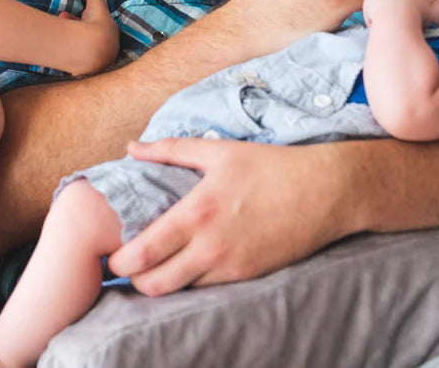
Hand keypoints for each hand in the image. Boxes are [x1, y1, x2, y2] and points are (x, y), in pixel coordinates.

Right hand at [56, 0, 119, 75]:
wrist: (88, 50)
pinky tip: (60, 51)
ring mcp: (98, 61)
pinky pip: (78, 60)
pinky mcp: (87, 70)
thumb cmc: (95, 25)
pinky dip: (69, 53)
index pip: (100, 24)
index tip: (76, 13)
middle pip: (91, 37)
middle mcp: (107, 49)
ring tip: (58, 32)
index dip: (87, 17)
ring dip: (71, 38)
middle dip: (76, 26)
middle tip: (62, 18)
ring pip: (84, 48)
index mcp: (112, 35)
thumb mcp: (95, 4)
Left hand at [106, 138, 344, 294]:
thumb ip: (170, 150)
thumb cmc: (271, 166)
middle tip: (129, 266)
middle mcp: (210, 245)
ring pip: (179, 291)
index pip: (143, 252)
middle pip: (154, 283)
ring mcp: (230, 265)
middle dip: (135, 279)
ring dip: (162, 283)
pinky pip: (207, 289)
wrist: (326, 191)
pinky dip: (191, 282)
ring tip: (155, 266)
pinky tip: (189, 264)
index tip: (112, 254)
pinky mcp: (248, 276)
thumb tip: (132, 148)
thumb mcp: (219, 150)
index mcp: (197, 212)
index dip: (119, 261)